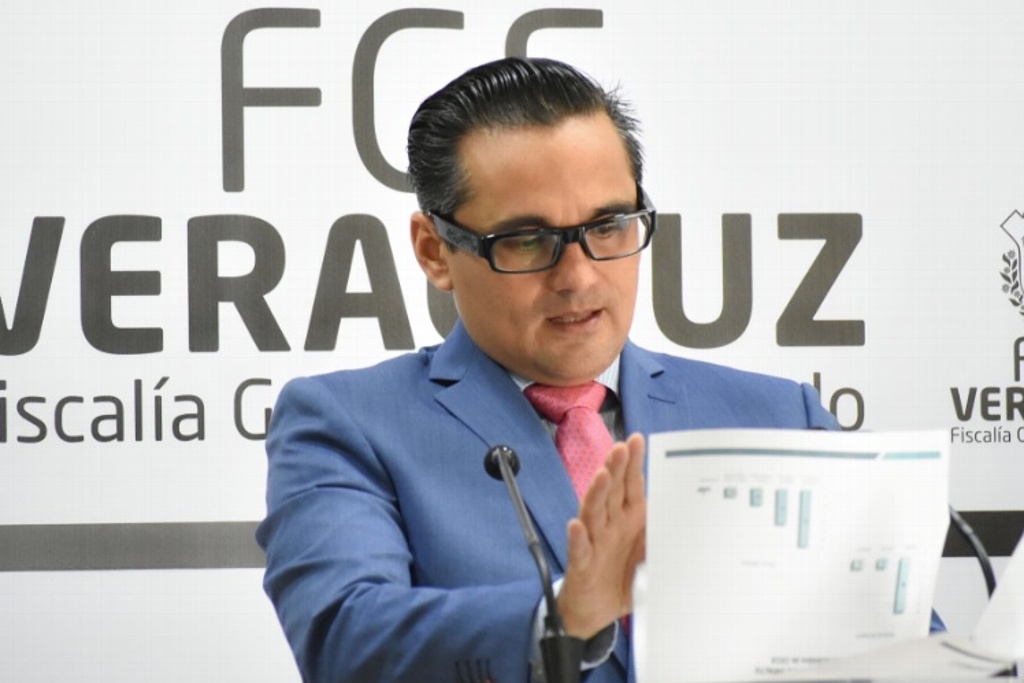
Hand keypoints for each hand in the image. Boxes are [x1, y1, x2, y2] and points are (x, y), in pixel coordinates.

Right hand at [557, 432, 645, 638]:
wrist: (598, 611)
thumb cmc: (623, 576)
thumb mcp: (652, 554)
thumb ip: (664, 535)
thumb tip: (691, 520)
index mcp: (629, 518)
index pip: (630, 485)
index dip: (632, 463)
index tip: (635, 440)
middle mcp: (610, 524)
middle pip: (611, 492)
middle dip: (615, 469)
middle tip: (620, 448)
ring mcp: (595, 542)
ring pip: (593, 513)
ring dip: (597, 494)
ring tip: (602, 476)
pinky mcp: (582, 564)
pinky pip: (580, 550)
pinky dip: (578, 538)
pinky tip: (576, 525)